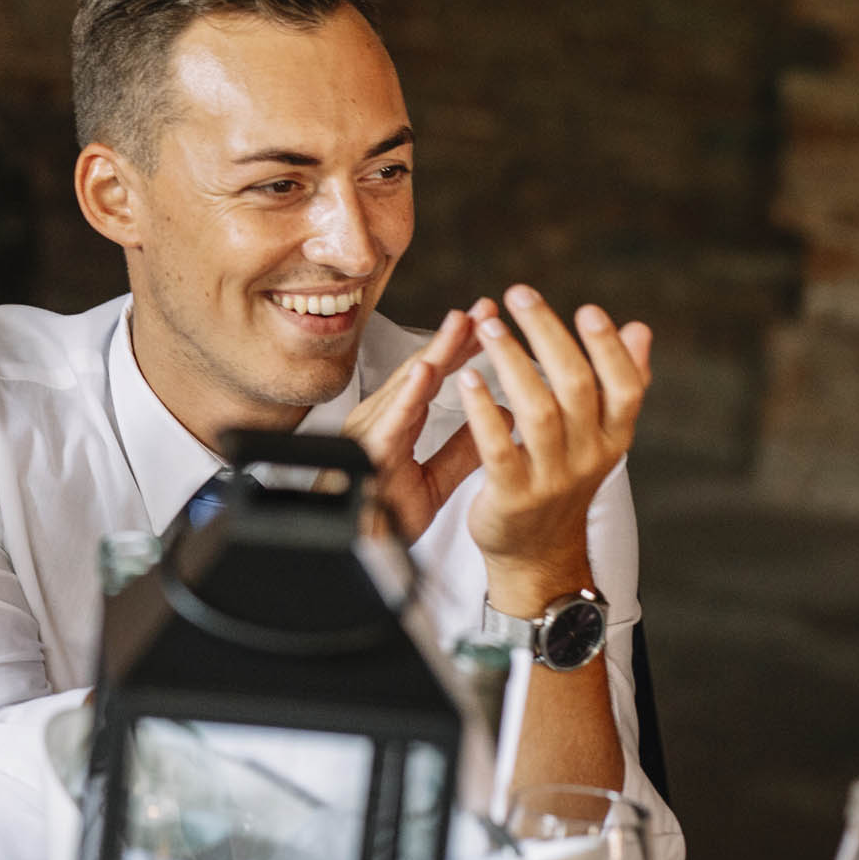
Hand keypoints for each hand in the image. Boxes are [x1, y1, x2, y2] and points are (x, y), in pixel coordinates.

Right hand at [339, 300, 499, 539]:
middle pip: (424, 368)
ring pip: (408, 385)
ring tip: (461, 324)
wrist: (358, 551)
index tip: (490, 323)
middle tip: (486, 308)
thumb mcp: (436, 481)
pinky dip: (408, 394)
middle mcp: (384, 419)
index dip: (462, 348)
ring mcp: (374, 432)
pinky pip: (390, 420)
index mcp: (400, 422)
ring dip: (436, 352)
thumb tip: (500, 418)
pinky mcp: (369, 452)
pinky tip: (425, 373)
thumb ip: (463, 450)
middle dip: (456, 337)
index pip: (435, 376)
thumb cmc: (385, 516)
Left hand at [458, 284, 651, 603]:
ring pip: (537, 411)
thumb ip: (620, 383)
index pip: (625, 386)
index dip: (609, 348)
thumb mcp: (600, 435)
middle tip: (520, 295)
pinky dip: (483, 410)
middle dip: (548, 335)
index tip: (587, 309)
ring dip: (512, 363)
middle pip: (575, 387)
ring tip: (490, 327)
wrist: (537, 554)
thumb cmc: (564, 480)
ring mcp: (552, 478)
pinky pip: (498, 447)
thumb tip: (640, 328)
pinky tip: (467, 378)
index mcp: (614, 437)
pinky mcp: (513, 495)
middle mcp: (589, 456)